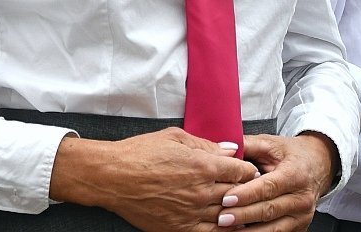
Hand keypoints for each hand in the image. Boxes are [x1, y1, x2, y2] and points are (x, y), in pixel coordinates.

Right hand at [49, 126, 257, 231]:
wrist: (113, 177)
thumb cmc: (139, 153)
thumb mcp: (173, 137)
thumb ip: (204, 144)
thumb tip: (229, 150)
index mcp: (203, 166)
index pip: (242, 171)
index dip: (248, 169)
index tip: (248, 170)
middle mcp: (202, 191)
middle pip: (238, 193)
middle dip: (245, 189)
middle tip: (247, 187)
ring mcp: (193, 213)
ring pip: (229, 215)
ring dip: (237, 210)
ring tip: (240, 206)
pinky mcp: (181, 228)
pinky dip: (224, 229)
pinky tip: (227, 224)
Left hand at [219, 132, 335, 231]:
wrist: (317, 165)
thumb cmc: (290, 154)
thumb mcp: (270, 143)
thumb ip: (247, 145)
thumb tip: (223, 148)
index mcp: (295, 174)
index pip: (269, 187)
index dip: (247, 194)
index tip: (226, 199)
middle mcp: (302, 198)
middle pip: (269, 210)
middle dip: (243, 215)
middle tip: (221, 218)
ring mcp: (303, 216)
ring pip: (274, 227)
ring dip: (249, 231)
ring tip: (227, 229)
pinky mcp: (300, 227)